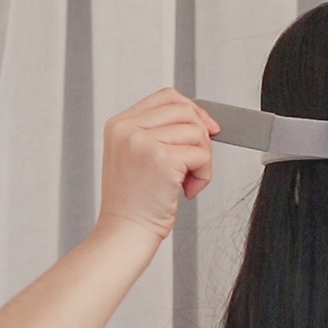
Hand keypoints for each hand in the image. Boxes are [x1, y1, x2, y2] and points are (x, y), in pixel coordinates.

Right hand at [96, 88, 219, 241]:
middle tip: (196, 163)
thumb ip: (160, 133)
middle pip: (185, 111)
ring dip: (203, 160)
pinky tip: (187, 190)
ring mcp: (142, 142)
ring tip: (187, 181)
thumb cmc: (136, 201)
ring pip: (197, 133)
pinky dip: (204, 175)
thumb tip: (202, 120)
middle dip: (201, 137)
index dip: (192, 110)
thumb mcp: (138, 156)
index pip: (166, 96)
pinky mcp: (162, 159)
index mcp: (120, 124)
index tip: (207, 128)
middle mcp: (127, 129)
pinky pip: (201, 155)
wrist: (125, 231)